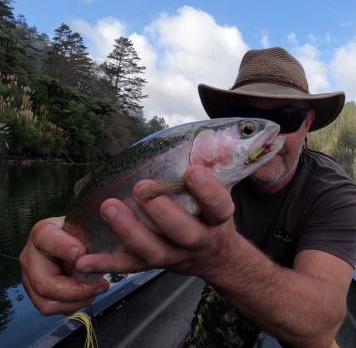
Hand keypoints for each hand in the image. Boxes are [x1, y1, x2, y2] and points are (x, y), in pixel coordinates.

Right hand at [19, 217, 108, 315]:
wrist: (79, 242)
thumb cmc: (83, 235)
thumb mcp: (87, 231)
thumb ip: (87, 241)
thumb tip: (84, 257)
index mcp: (43, 233)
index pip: (47, 241)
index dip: (64, 249)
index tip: (82, 254)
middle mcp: (30, 256)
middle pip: (44, 284)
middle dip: (76, 290)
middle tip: (99, 285)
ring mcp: (29, 277)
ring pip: (46, 302)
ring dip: (76, 301)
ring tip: (95, 290)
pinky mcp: (35, 293)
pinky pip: (52, 308)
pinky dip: (73, 305)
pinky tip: (87, 295)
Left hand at [76, 165, 236, 279]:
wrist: (215, 257)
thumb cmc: (211, 217)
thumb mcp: (219, 195)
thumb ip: (210, 171)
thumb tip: (201, 141)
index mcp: (218, 219)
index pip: (219, 206)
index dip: (207, 191)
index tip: (191, 172)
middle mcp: (199, 241)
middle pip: (184, 233)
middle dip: (163, 212)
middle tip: (142, 188)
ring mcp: (175, 256)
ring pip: (154, 251)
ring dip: (130, 230)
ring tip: (109, 207)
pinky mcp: (153, 265)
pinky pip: (130, 266)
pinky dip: (107, 264)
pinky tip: (84, 259)